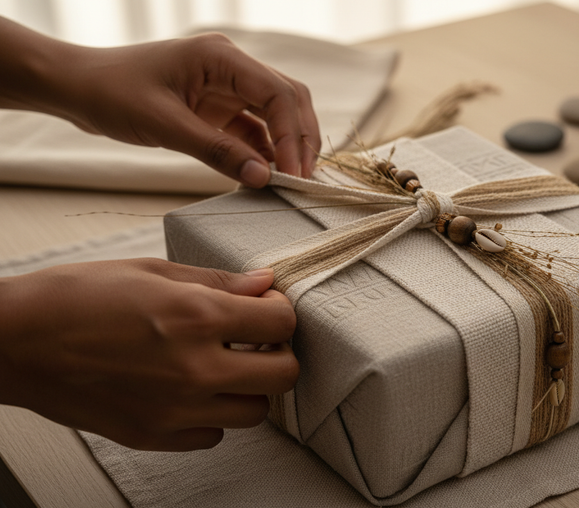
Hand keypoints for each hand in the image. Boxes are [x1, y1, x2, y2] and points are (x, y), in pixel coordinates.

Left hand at [0, 17, 320, 184]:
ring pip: (277, 115)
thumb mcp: (165, 126)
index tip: (293, 174)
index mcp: (222, 57)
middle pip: (288, 100)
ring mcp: (228, 87)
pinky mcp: (219, 108)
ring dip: (287, 147)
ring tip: (290, 182)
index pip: (278, 93)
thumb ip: (217, 152)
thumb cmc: (113, 94)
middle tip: (302, 180)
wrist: (79, 88)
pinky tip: (266, 176)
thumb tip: (263, 179)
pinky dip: (265, 153)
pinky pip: (254, 130)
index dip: (293, 135)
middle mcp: (232, 68)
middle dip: (301, 140)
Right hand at [0, 259, 298, 450]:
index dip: (281, 311)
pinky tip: (193, 390)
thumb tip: (262, 283)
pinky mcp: (153, 436)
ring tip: (224, 365)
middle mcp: (194, 368)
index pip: (282, 324)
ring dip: (250, 388)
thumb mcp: (152, 272)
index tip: (267, 308)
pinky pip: (212, 436)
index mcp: (196, 317)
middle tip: (256, 340)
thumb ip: (218, 282)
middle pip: (284, 376)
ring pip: (254, 413)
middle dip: (278, 354)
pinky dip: (213, 416)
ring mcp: (175, 409)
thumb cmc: (75, 298)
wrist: (15, 341)